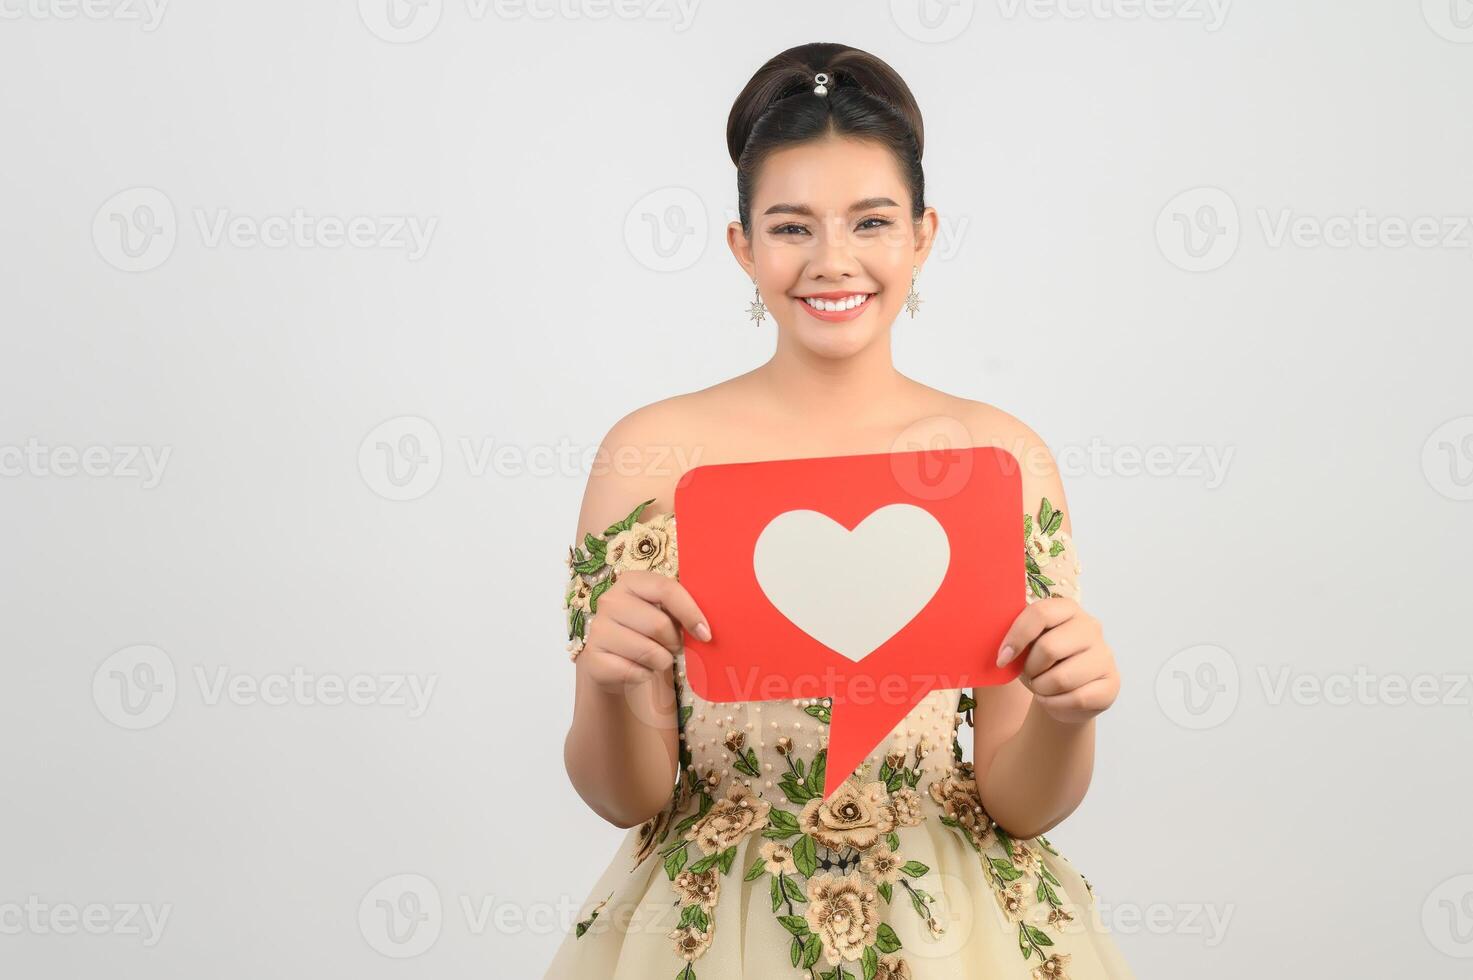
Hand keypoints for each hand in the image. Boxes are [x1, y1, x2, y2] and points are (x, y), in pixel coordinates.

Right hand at [580, 569, 711, 695]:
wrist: (613, 659)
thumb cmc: (646, 631)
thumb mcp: (662, 612)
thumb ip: (681, 611)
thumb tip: (706, 629)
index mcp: (631, 581)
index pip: (667, 589)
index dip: (691, 613)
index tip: (706, 634)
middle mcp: (609, 601)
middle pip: (660, 625)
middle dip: (675, 642)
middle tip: (673, 646)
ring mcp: (598, 630)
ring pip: (650, 652)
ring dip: (662, 661)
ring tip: (654, 657)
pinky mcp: (593, 659)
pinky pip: (635, 673)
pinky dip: (645, 675)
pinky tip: (637, 668)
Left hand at [996, 596, 1118, 724]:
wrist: (1064, 694)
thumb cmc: (1041, 663)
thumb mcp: (1027, 645)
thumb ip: (1016, 636)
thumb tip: (1002, 650)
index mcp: (1067, 609)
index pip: (1040, 613)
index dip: (1016, 637)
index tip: (1002, 659)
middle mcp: (1091, 627)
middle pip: (1049, 648)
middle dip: (1030, 669)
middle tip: (1030, 675)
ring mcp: (1105, 655)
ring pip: (1062, 678)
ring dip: (1042, 689)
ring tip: (1042, 687)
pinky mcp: (1112, 683)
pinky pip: (1077, 699)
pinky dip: (1056, 704)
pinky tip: (1055, 700)